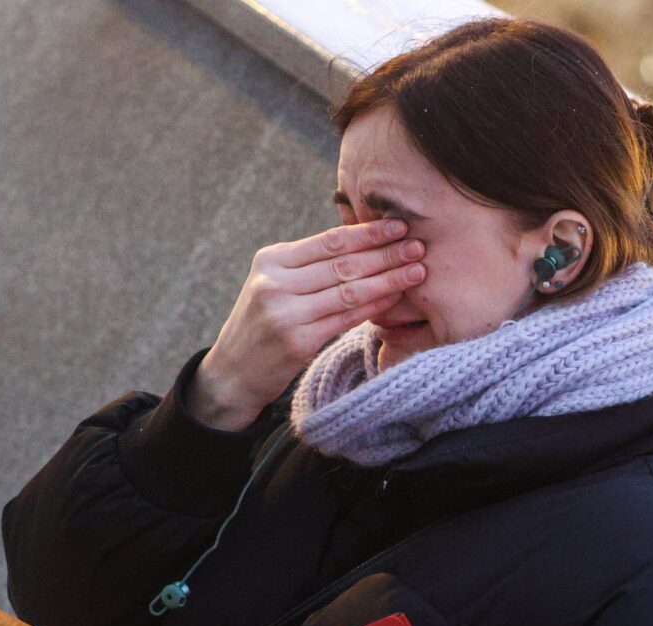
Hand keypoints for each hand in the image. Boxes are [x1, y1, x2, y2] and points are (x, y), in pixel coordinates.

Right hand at [187, 218, 425, 428]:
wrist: (232, 372)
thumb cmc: (262, 324)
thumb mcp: (272, 284)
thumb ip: (307, 265)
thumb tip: (362, 242)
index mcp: (270, 261)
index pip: (329, 241)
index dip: (368, 233)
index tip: (399, 225)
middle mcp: (275, 283)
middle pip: (342, 264)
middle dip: (385, 254)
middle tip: (419, 245)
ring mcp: (285, 313)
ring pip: (348, 291)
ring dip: (387, 280)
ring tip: (417, 271)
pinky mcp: (296, 342)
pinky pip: (345, 319)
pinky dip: (373, 308)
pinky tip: (394, 299)